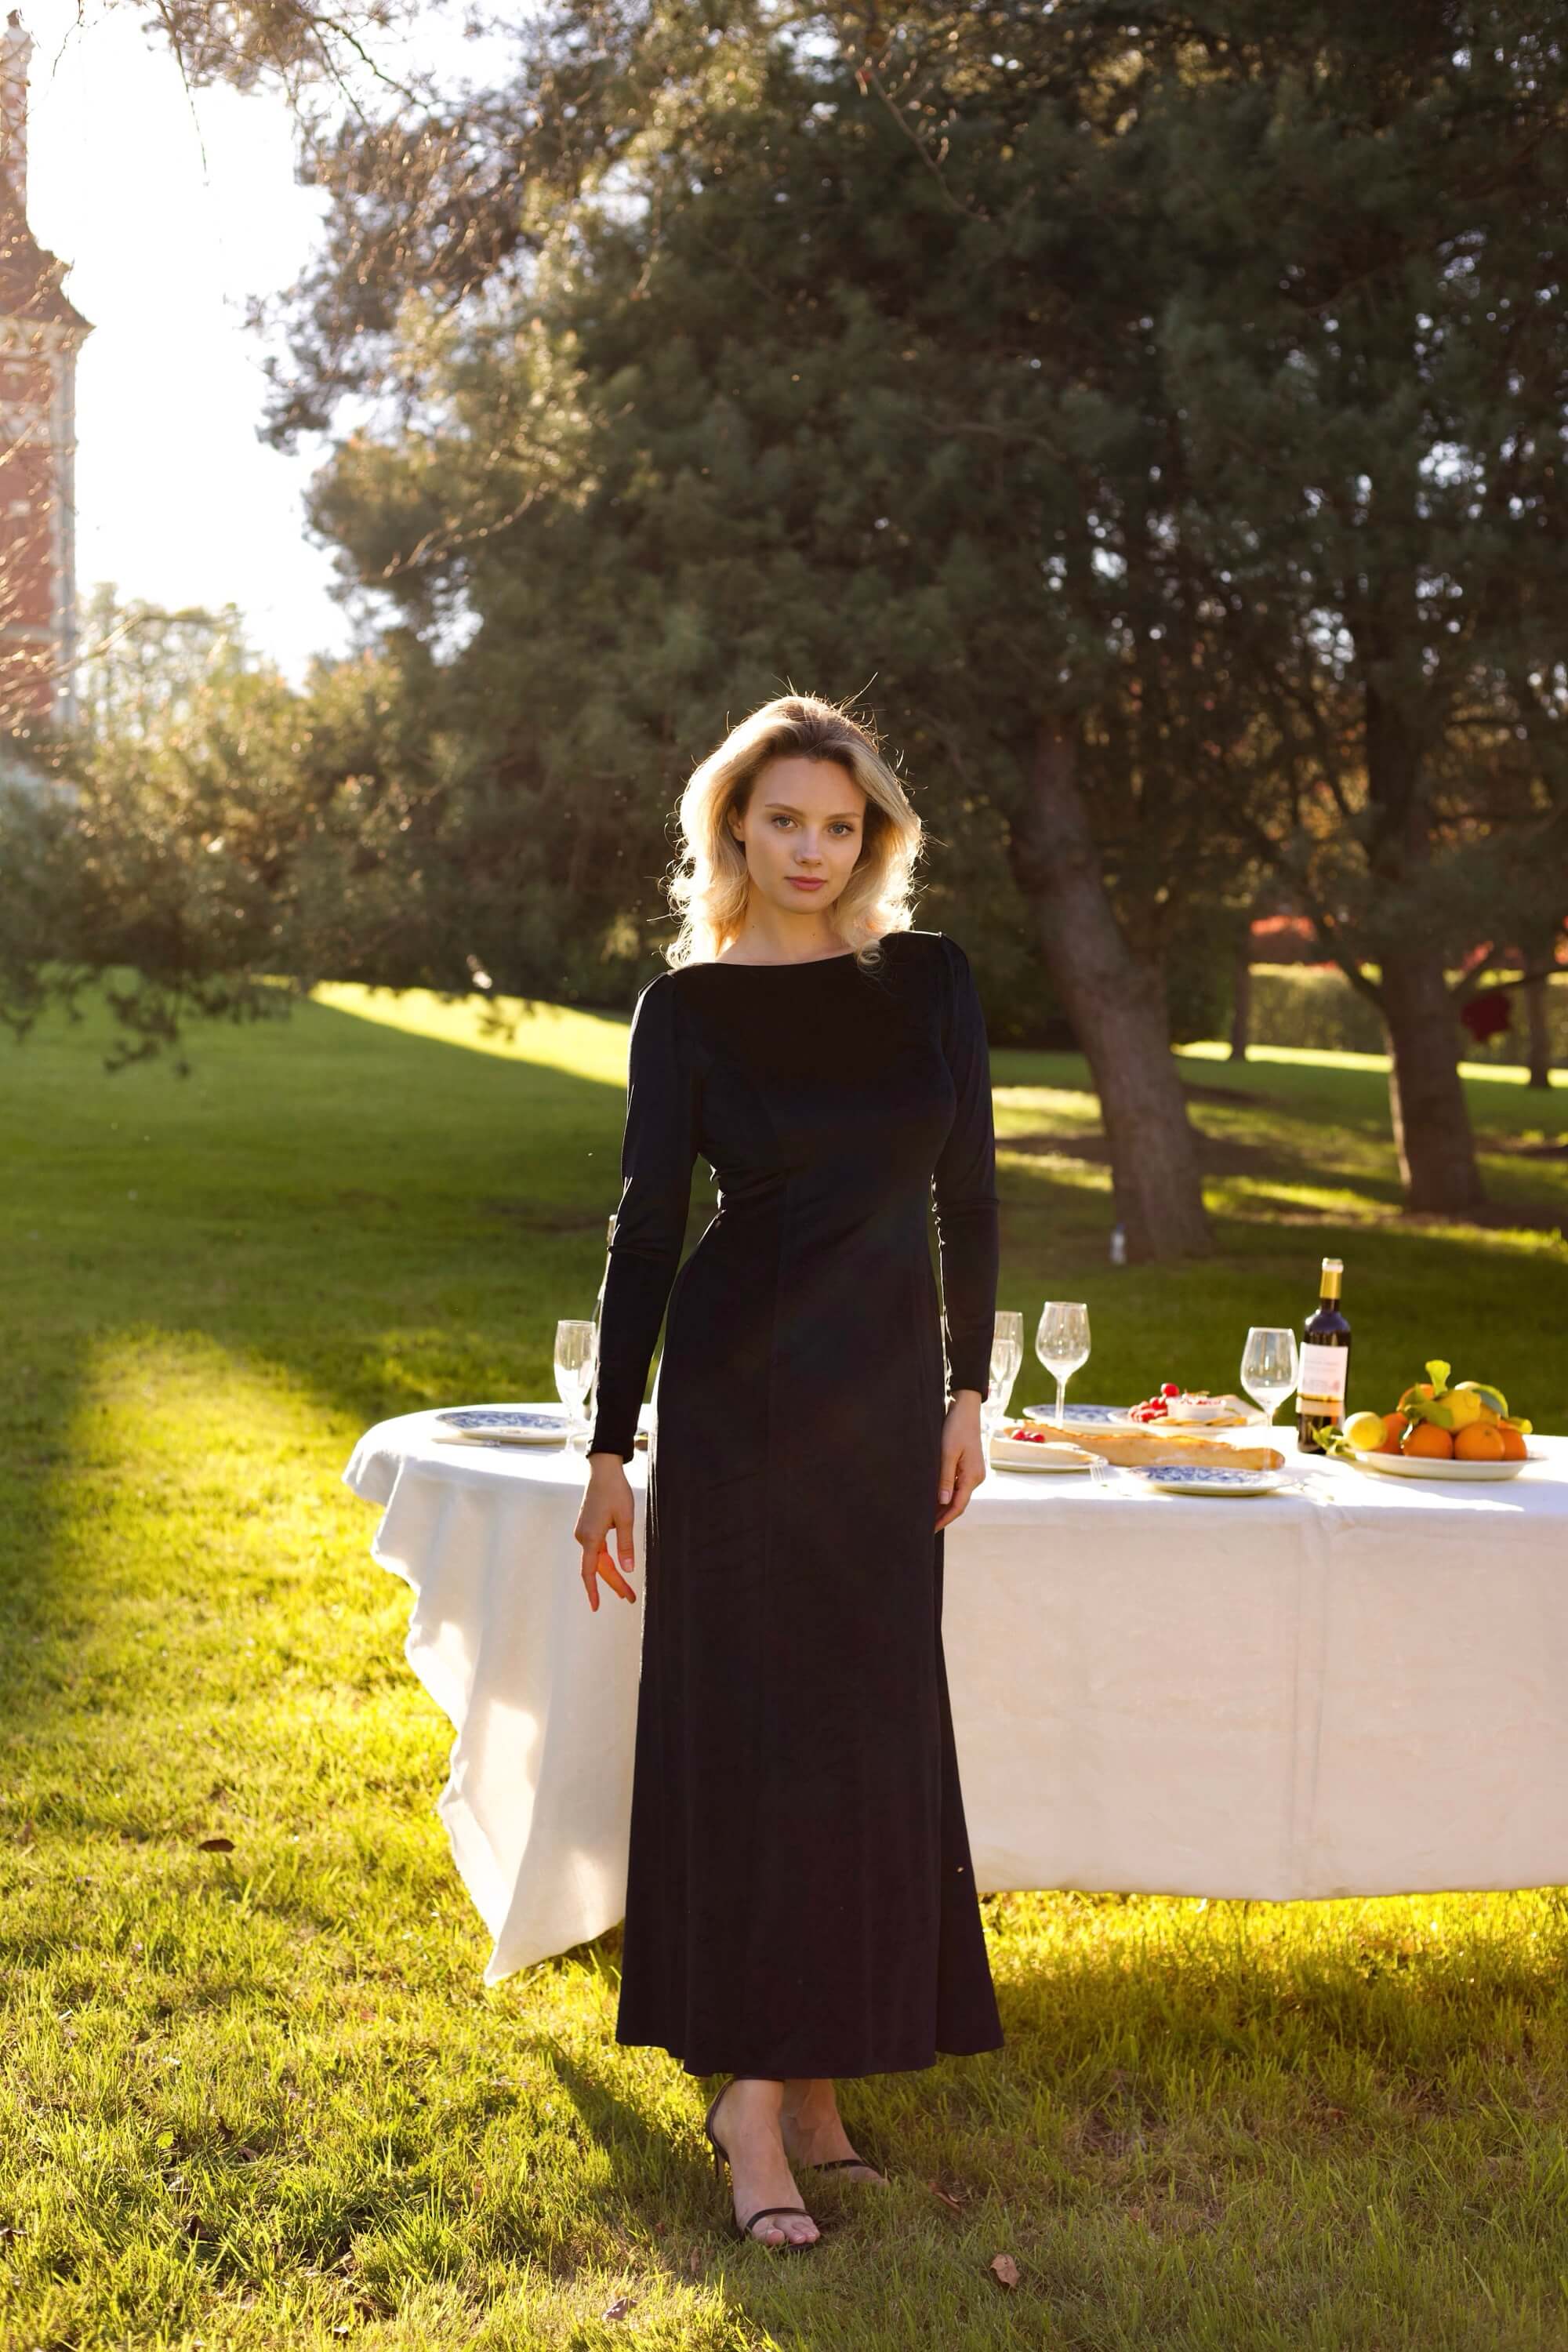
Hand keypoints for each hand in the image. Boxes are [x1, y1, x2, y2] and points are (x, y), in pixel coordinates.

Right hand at [575, 1454, 636, 1609]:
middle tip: (630, 1598)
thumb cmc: (616, 1491)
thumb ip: (626, 1545)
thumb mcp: (626, 1518)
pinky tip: (616, 1568)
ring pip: (598, 1559)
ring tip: (626, 1590)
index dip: (593, 1591)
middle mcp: (583, 1536)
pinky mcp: (587, 1527)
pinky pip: (596, 1550)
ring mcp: (583, 1532)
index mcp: (591, 1537)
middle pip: (598, 1567)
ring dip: (611, 1574)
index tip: (596, 1607)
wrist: (603, 1470)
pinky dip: (606, 1561)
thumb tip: (627, 1569)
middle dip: (614, 1583)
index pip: (589, 1571)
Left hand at [935, 1389, 986, 1530]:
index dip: (944, 1519)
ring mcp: (973, 1472)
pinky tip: (934, 1497)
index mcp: (972, 1477)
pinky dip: (946, 1493)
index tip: (930, 1529)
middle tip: (924, 1526)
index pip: (958, 1506)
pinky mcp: (969, 1467)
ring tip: (926, 1514)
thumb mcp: (947, 1453)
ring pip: (957, 1495)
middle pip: (958, 1503)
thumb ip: (945, 1478)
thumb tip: (943, 1502)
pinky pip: (957, 1485)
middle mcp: (976, 1477)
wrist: (965, 1409)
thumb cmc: (955, 1428)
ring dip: (943, 1505)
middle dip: (942, 1515)